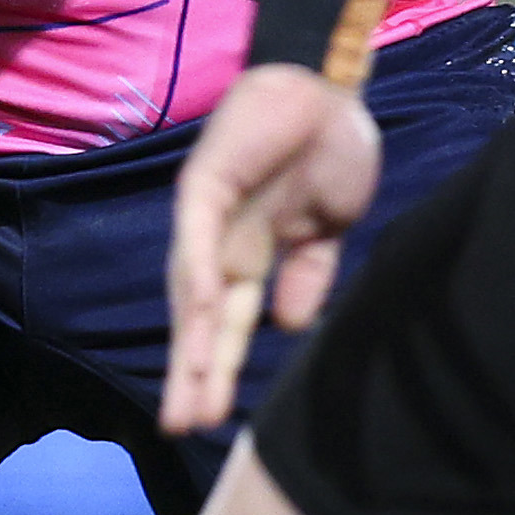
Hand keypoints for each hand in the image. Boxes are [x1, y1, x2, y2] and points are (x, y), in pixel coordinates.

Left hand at [160, 65, 387, 436]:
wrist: (331, 87)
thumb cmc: (330, 150)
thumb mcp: (329, 228)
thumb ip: (308, 274)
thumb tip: (289, 326)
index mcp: (250, 255)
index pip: (230, 323)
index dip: (219, 369)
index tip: (213, 420)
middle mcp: (221, 242)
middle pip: (203, 319)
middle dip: (194, 372)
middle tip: (183, 426)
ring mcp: (209, 215)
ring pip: (194, 289)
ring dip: (193, 339)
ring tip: (191, 391)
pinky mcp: (206, 183)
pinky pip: (199, 238)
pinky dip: (201, 277)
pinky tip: (205, 315)